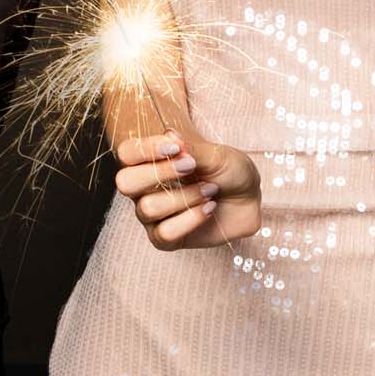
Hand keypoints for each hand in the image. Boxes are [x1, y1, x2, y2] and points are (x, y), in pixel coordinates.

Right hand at [113, 132, 260, 248]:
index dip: (146, 149)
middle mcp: (143, 189)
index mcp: (148, 162)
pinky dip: (191, 219)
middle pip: (125, 182)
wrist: (249, 198)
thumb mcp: (214, 154)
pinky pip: (165, 233)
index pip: (126, 152)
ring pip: (148, 208)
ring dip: (185, 197)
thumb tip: (169, 136)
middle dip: (159, 173)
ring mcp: (152, 215)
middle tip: (191, 167)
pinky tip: (209, 209)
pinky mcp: (166, 239)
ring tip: (210, 190)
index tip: (176, 147)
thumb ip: (190, 148)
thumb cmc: (227, 171)